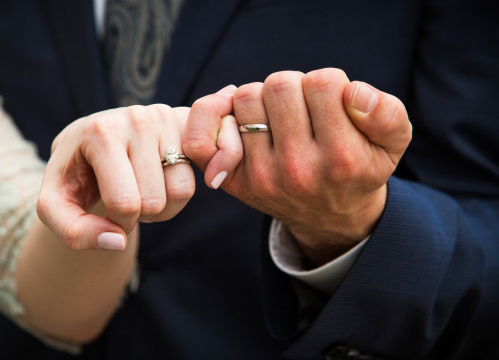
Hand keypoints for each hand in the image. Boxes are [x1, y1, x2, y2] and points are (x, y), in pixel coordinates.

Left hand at [37, 105, 194, 249]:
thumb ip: (74, 231)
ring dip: (161, 209)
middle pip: (154, 201)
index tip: (105, 213)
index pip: (124, 203)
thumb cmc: (74, 175)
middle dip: (138, 217)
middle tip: (122, 201)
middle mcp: (136, 118)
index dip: (116, 224)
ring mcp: (164, 119)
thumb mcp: (57, 204)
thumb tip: (116, 242)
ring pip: (180, 192)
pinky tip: (158, 183)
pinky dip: (176, 195)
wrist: (89, 140)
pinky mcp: (183, 125)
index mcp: (100, 132)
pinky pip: (194, 180)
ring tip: (140, 193)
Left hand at [184, 68, 411, 265]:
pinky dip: (210, 115)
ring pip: (245, 98)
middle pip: (279, 84)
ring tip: (279, 116)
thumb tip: (354, 92)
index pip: (323, 83)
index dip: (327, 83)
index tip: (331, 103)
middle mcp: (298, 170)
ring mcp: (261, 177)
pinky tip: (233, 113)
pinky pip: (202, 138)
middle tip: (303, 107)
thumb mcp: (392, 145)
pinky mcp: (234, 182)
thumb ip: (387, 114)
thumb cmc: (359, 168)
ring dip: (262, 97)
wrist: (330, 216)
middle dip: (294, 86)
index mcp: (341, 158)